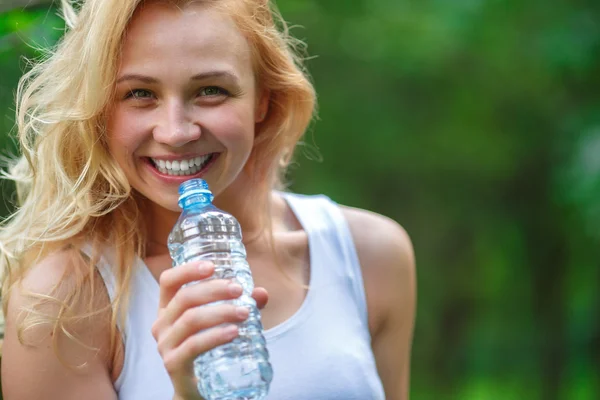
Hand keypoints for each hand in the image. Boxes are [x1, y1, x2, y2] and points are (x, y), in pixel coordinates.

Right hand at [152, 261, 268, 399]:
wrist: (197, 389)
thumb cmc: (207, 349)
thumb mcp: (220, 322)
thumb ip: (240, 305)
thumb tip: (261, 293)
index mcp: (167, 309)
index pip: (168, 281)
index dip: (188, 270)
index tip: (213, 266)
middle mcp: (161, 324)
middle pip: (185, 297)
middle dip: (214, 290)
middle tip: (239, 290)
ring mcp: (165, 345)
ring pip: (191, 319)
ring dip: (220, 312)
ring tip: (244, 313)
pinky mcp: (173, 365)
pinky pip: (193, 346)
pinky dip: (215, 336)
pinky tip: (234, 332)